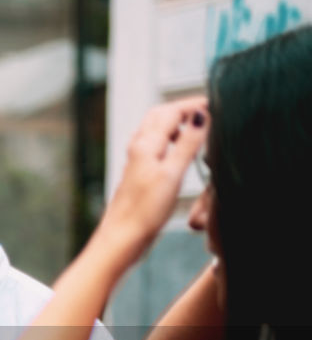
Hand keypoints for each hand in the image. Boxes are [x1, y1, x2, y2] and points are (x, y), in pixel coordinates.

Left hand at [96, 96, 208, 263]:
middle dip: (182, 108)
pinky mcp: (138, 176)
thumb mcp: (172, 174)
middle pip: (159, 116)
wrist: (122, 238)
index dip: (193, 104)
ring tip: (197, 127)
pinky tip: (178, 152)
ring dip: (174, 123)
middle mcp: (138, 149)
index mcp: (146, 145)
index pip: (171, 111)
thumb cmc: (145, 211)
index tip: (217, 101)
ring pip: (155, 131)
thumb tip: (200, 114)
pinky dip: (168, 140)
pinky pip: (153, 147)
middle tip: (207, 110)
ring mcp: (136, 162)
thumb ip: (187, 144)